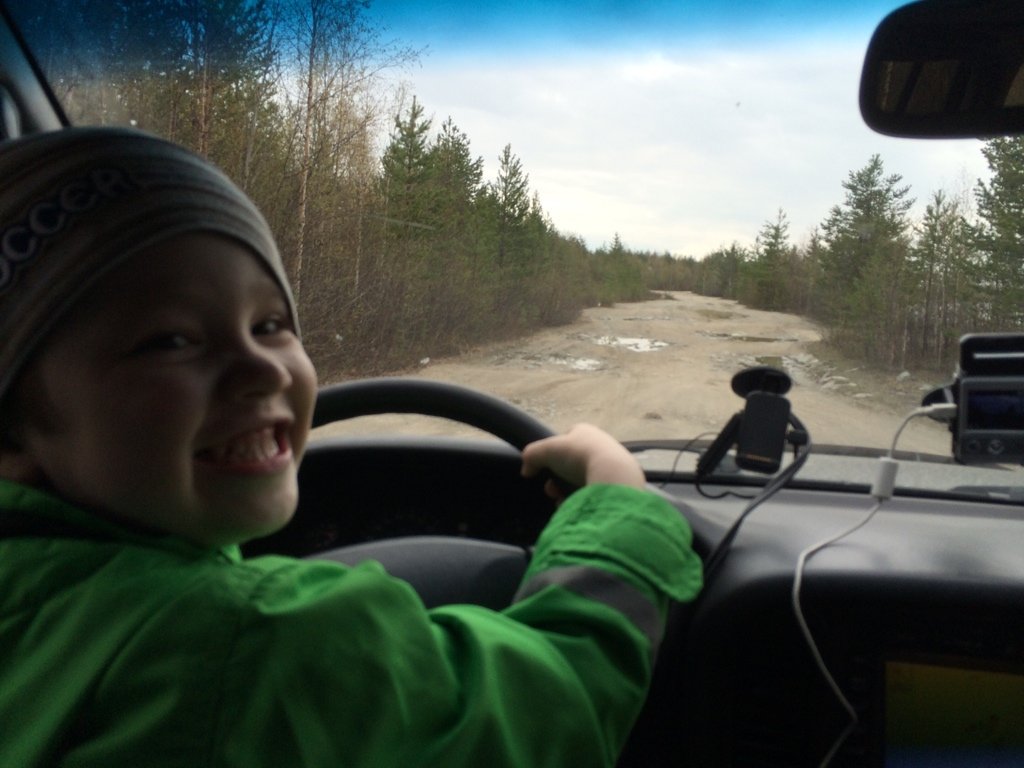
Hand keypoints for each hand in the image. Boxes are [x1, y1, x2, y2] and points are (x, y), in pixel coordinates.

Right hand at [521, 423, 645, 501]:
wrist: (612, 474)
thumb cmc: (578, 455)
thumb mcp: (546, 450)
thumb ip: (531, 455)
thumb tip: (526, 470)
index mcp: (585, 431)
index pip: (565, 441)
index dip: (552, 455)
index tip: (546, 470)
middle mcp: (601, 445)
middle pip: (572, 464)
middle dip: (558, 479)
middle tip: (552, 490)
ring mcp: (612, 464)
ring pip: (583, 480)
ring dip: (569, 491)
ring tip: (562, 501)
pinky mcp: (620, 483)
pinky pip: (597, 492)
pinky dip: (584, 500)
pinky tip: (578, 507)